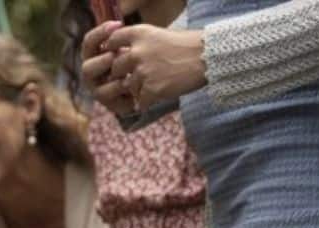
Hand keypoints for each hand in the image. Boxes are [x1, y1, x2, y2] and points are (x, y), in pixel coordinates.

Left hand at [83, 23, 206, 112]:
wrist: (206, 57)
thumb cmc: (187, 45)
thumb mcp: (159, 35)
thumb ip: (140, 43)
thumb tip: (124, 54)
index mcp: (139, 34)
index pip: (112, 41)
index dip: (112, 50)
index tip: (116, 56)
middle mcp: (137, 51)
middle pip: (116, 67)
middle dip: (124, 74)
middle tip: (136, 78)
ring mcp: (143, 71)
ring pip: (129, 86)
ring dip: (138, 89)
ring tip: (155, 86)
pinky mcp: (151, 89)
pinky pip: (141, 101)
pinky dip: (147, 102)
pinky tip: (157, 97)